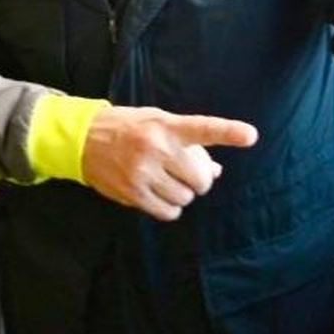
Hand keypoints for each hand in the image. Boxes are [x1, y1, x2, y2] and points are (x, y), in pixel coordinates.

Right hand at [80, 107, 257, 221]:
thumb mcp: (158, 122)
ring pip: (185, 198)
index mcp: (167, 126)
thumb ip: (188, 143)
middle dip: (198, 179)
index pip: (203, 129)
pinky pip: (168, 212)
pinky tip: (159, 195)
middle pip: (201, 179)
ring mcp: (143, 172)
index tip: (251, 135)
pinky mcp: (132, 192)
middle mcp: (156, 148)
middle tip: (185, 172)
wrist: (83, 138)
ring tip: (167, 181)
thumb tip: (217, 170)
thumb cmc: (129, 127)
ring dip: (182, 194)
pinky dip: (169, 207)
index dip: (228, 131)